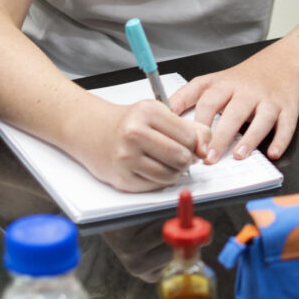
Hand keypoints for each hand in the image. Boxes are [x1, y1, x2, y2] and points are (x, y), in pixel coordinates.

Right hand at [83, 96, 209, 190]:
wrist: (92, 130)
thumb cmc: (130, 122)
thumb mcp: (160, 114)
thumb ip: (190, 128)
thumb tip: (205, 150)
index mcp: (147, 112)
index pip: (189, 137)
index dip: (195, 144)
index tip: (188, 144)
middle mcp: (134, 133)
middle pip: (182, 158)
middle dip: (186, 159)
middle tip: (179, 155)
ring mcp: (126, 157)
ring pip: (171, 175)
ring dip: (174, 172)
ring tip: (165, 162)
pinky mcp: (122, 178)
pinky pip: (155, 186)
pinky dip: (159, 180)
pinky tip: (151, 168)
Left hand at [168, 46, 298, 161]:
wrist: (283, 64)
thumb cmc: (244, 79)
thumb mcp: (213, 80)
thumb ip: (189, 96)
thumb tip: (162, 112)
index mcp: (225, 85)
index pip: (208, 101)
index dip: (198, 123)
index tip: (187, 142)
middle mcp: (247, 91)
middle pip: (233, 113)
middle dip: (220, 136)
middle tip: (209, 157)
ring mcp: (269, 100)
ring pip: (261, 119)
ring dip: (250, 138)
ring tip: (238, 156)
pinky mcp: (288, 108)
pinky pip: (286, 125)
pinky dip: (281, 140)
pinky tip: (273, 153)